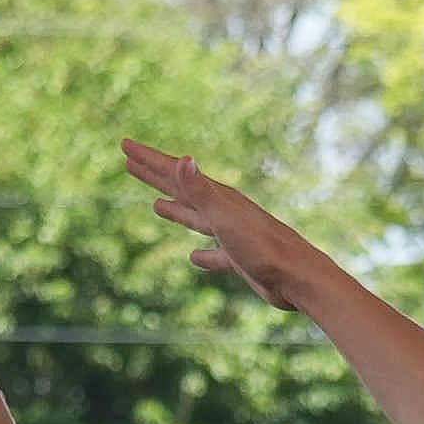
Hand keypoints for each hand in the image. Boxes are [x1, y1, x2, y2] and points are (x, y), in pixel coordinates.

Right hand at [119, 139, 323, 313]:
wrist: (298, 278)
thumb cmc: (264, 248)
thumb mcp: (226, 218)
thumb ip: (201, 191)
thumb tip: (183, 159)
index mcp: (217, 197)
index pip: (175, 172)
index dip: (148, 159)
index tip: (126, 145)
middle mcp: (223, 210)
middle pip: (182, 188)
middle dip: (155, 175)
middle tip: (130, 161)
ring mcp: (232, 234)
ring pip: (195, 216)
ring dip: (175, 208)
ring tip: (156, 204)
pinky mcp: (239, 258)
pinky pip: (214, 252)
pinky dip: (202, 253)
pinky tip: (194, 256)